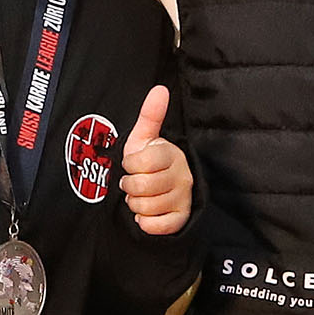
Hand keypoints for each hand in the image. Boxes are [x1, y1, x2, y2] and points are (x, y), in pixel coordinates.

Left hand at [117, 86, 191, 235]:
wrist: (164, 190)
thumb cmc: (150, 162)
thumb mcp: (145, 138)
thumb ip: (150, 114)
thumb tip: (160, 88)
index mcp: (172, 154)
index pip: (140, 162)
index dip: (129, 165)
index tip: (134, 164)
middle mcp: (182, 176)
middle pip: (141, 186)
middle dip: (129, 187)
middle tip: (134, 183)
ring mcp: (183, 198)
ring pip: (146, 207)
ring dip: (135, 204)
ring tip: (141, 197)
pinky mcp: (181, 219)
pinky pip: (155, 226)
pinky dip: (145, 222)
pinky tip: (147, 214)